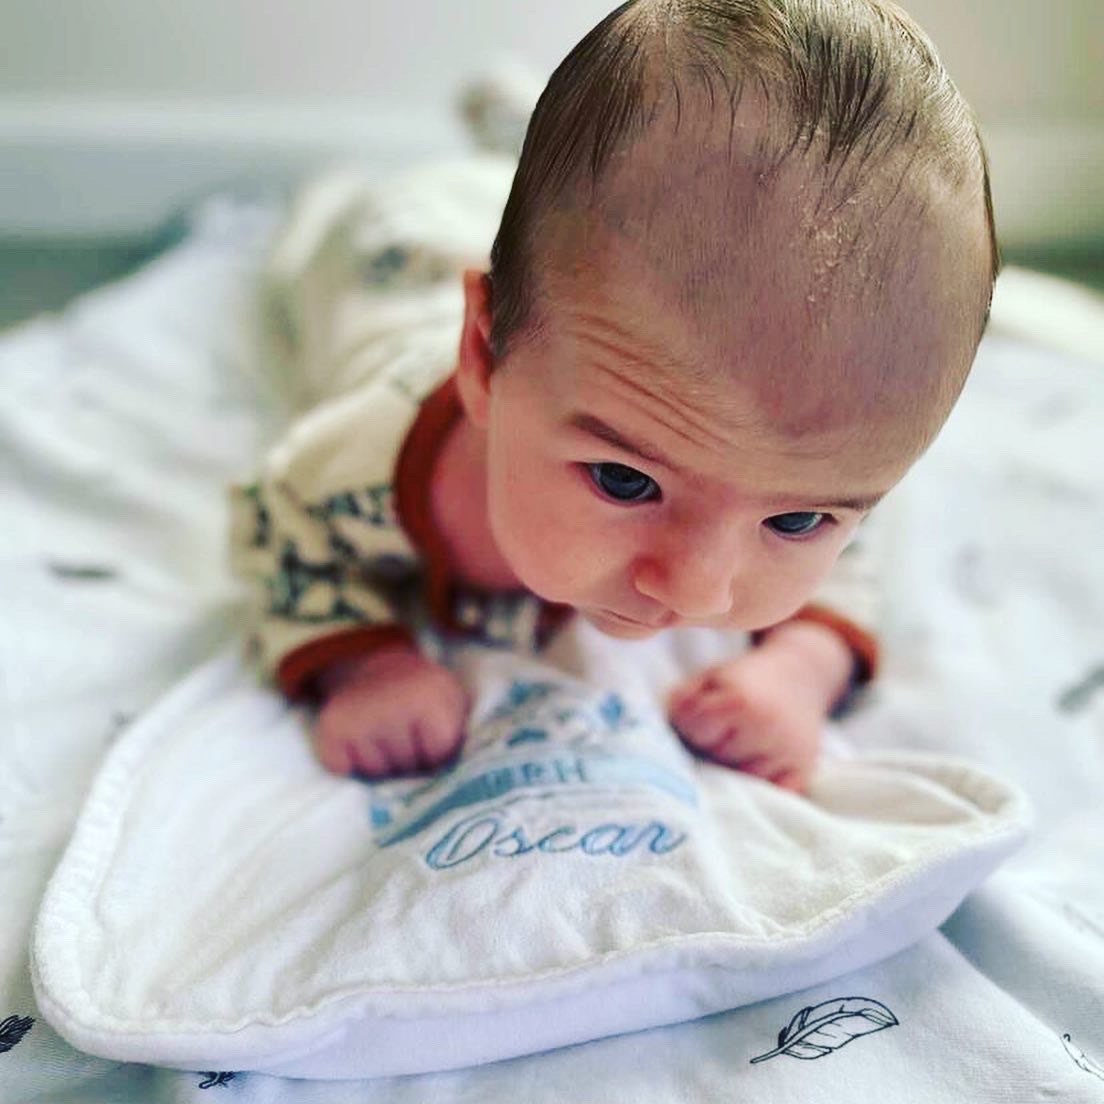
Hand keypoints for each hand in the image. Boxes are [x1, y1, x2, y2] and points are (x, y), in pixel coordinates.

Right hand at [311, 646, 468, 777]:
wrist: (376, 666)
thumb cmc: (424, 694)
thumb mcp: (454, 702)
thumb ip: (463, 736)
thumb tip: (461, 780)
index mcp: (426, 698)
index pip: (437, 757)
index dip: (436, 754)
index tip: (432, 735)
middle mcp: (388, 705)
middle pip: (407, 769)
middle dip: (411, 762)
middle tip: (407, 736)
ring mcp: (356, 719)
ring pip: (377, 775)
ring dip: (384, 766)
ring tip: (386, 738)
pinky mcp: (330, 730)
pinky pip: (345, 770)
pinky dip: (351, 766)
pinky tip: (361, 744)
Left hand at [667, 622, 853, 792]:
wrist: (800, 673)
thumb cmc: (745, 679)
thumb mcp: (710, 677)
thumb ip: (683, 700)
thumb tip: (664, 731)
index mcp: (740, 701)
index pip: (697, 732)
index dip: (693, 727)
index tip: (700, 720)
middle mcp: (767, 729)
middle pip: (717, 759)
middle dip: (712, 749)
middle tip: (723, 733)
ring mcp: (788, 752)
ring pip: (743, 782)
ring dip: (735, 772)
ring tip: (742, 748)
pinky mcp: (803, 771)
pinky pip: (772, 796)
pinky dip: (762, 791)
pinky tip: (758, 769)